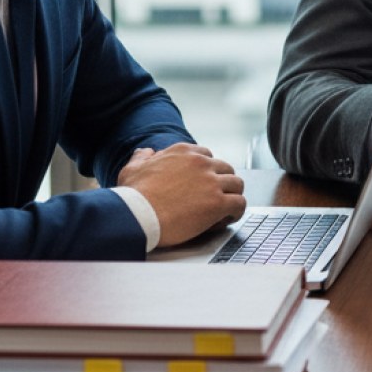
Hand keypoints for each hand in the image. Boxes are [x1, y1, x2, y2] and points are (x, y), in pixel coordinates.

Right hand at [117, 143, 246, 247]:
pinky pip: (239, 203)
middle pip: (225, 168)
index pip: (206, 156)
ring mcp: (211, 182)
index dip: (206, 171)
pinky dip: (236, 211)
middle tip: (215, 197)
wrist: (136, 216)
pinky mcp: (218, 202)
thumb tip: (146, 152)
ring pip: (237, 184)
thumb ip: (142, 158)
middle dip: (222, 182)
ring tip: (225, 209)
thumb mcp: (132, 169)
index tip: (202, 183)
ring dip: (232, 196)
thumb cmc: (132, 196)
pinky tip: (228, 218)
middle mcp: (200, 163)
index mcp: (183, 152)